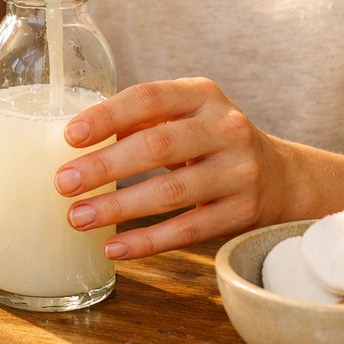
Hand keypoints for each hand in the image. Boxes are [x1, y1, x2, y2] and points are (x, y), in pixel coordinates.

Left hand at [53, 78, 290, 258]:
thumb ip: (141, 121)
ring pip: (170, 192)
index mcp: (203, 95)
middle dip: (105, 166)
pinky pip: (187, 230)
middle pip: (157, 146)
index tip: (69, 136)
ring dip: (117, 207)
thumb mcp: (187, 116)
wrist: (280, 177)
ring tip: (77, 218)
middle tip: (63, 183)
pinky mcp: (242, 212)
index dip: (107, 115)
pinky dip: (147, 241)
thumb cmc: (212, 141)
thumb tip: (78, 140)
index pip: (149, 97)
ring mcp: (238, 171)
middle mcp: (226, 128)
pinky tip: (114, 248)